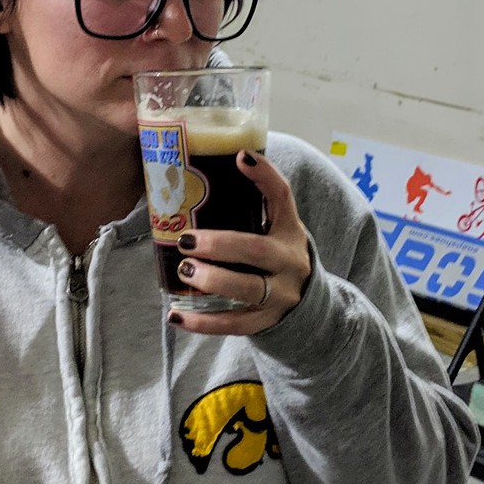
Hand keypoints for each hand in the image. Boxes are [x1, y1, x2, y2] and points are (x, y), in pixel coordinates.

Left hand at [168, 150, 311, 335]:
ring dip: (213, 280)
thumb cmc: (277, 257)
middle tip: (186, 240)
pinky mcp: (265, 322)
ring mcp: (279, 296)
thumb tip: (203, 171)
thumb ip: (252, 206)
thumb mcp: (276, 228)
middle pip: (256, 250)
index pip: (282, 198)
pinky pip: (233, 325)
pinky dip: (202, 324)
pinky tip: (176, 316)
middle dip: (219, 244)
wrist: (307, 303)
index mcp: (289, 232)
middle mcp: (289, 263)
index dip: (265, 177)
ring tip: (185, 270)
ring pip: (246, 289)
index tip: (240, 158)